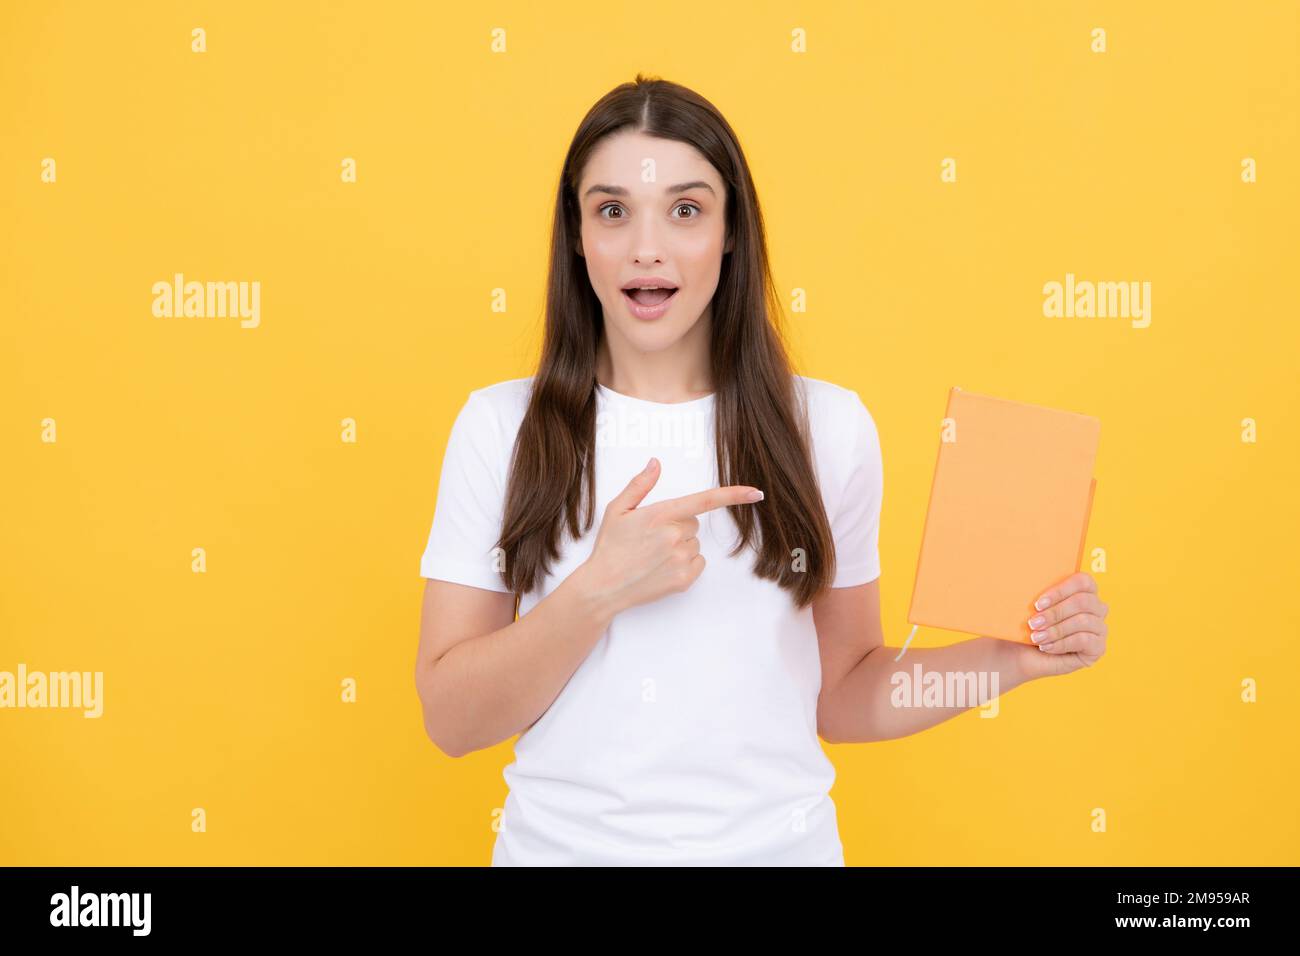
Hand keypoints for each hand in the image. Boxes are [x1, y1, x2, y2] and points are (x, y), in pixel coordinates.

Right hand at [574, 457, 763, 617]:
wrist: (603, 586)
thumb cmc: (610, 547)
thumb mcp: (618, 509)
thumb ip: (640, 485)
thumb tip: (655, 463)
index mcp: (660, 514)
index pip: (704, 500)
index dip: (734, 495)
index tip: (756, 493)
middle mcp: (674, 535)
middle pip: (693, 523)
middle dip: (677, 526)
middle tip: (652, 538)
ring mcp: (681, 559)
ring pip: (694, 544)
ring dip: (680, 546)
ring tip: (653, 556)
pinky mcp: (684, 579)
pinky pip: (698, 563)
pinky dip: (685, 564)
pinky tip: (661, 567)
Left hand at [1016, 571, 1109, 678]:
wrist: (1021, 655)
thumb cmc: (1024, 627)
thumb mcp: (1027, 608)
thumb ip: (1033, 592)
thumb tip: (1026, 581)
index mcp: (1082, 591)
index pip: (1083, 581)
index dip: (1061, 590)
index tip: (1038, 604)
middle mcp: (1095, 608)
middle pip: (1084, 601)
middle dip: (1055, 612)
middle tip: (1033, 623)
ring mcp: (1099, 628)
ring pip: (1084, 621)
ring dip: (1056, 630)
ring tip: (1036, 637)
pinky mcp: (1098, 648)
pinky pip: (1085, 641)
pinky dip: (1062, 643)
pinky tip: (1046, 647)